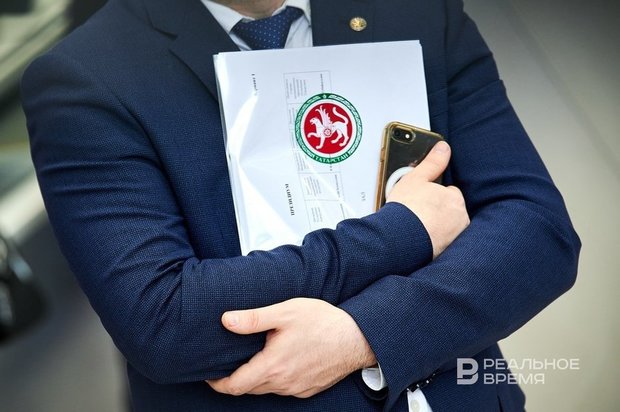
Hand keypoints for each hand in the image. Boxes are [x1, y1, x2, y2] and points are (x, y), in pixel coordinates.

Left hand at [207, 298, 375, 397]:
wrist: (357, 337)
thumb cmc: (323, 322)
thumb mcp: (285, 312)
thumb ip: (254, 318)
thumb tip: (226, 320)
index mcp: (273, 366)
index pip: (234, 385)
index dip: (217, 383)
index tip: (209, 375)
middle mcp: (283, 383)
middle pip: (249, 388)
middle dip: (235, 379)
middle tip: (229, 362)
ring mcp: (297, 388)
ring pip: (267, 389)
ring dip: (256, 378)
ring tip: (255, 358)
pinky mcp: (309, 389)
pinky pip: (284, 389)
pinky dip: (275, 379)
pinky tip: (280, 362)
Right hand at [386, 141, 469, 257]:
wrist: (398, 241)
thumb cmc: (406, 211)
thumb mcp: (415, 178)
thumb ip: (432, 162)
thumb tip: (443, 148)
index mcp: (455, 199)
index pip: (449, 193)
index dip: (434, 195)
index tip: (422, 199)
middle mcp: (460, 219)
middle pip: (449, 211)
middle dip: (436, 211)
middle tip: (417, 213)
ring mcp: (454, 238)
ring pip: (446, 228)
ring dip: (435, 227)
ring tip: (416, 227)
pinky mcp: (446, 253)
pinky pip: (441, 244)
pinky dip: (433, 242)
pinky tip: (419, 240)